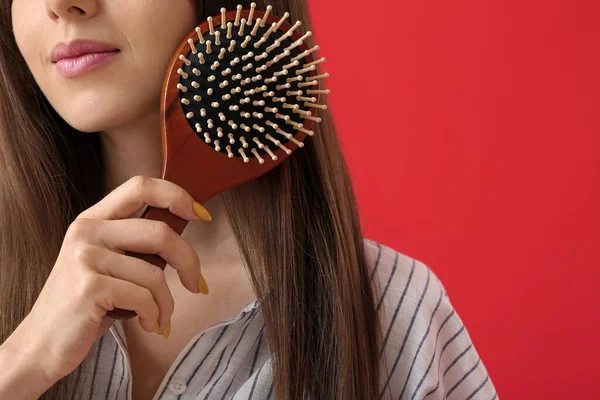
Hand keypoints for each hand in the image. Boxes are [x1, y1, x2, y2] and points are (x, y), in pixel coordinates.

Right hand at [3, 175, 210, 386]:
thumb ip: (136, 242)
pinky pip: (144, 298)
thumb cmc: (88, 303)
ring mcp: (86, 258)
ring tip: (159, 316)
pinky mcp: (89, 287)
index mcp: (94, 219)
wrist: (43, 343)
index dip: (176, 195)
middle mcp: (87, 231)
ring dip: (167, 303)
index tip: (201, 215)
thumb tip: (186, 226)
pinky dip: (154, 316)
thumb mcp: (108, 261)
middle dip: (189, 261)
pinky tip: (147, 324)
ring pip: (155, 274)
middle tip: (197, 284)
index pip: (140, 186)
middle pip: (160, 232)